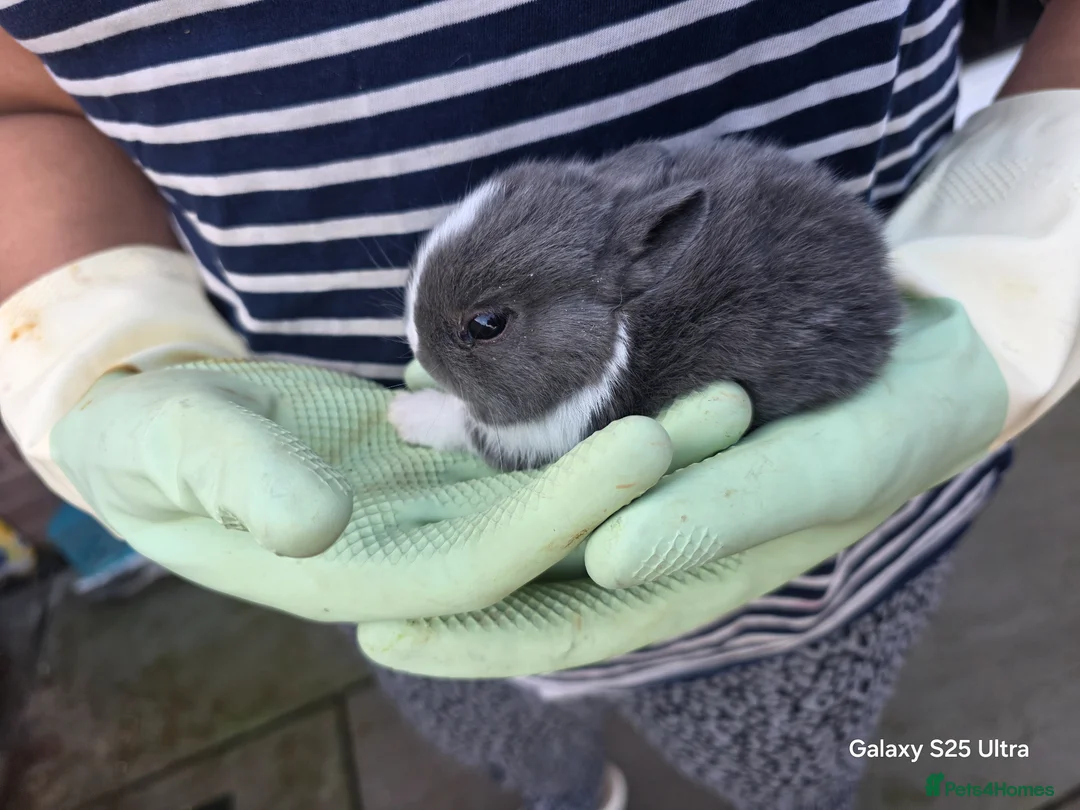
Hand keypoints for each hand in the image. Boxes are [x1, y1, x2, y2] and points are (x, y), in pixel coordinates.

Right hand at [49, 359, 749, 622]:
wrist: (158, 429)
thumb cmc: (151, 445)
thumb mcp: (176, 453)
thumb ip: (243, 485)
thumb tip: (316, 528)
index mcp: (363, 576)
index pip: (491, 558)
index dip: (569, 508)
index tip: (647, 443)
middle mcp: (422, 559)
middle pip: (555, 534)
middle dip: (645, 486)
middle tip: (733, 408)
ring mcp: (442, 515)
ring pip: (562, 490)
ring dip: (641, 451)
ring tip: (725, 388)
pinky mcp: (448, 472)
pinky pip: (537, 451)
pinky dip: (593, 420)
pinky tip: (652, 371)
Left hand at [356, 296, 1008, 675]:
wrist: (918, 361)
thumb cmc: (875, 430)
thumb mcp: (808, 477)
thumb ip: (711, 521)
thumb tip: (600, 563)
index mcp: (684, 577)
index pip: (563, 626)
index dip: (474, 638)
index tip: (381, 636)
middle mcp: (648, 538)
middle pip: (526, 567)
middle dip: (439, 569)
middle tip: (339, 566)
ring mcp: (640, 483)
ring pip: (530, 500)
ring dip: (455, 488)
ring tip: (368, 476)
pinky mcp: (640, 427)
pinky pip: (554, 435)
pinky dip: (500, 422)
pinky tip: (444, 392)